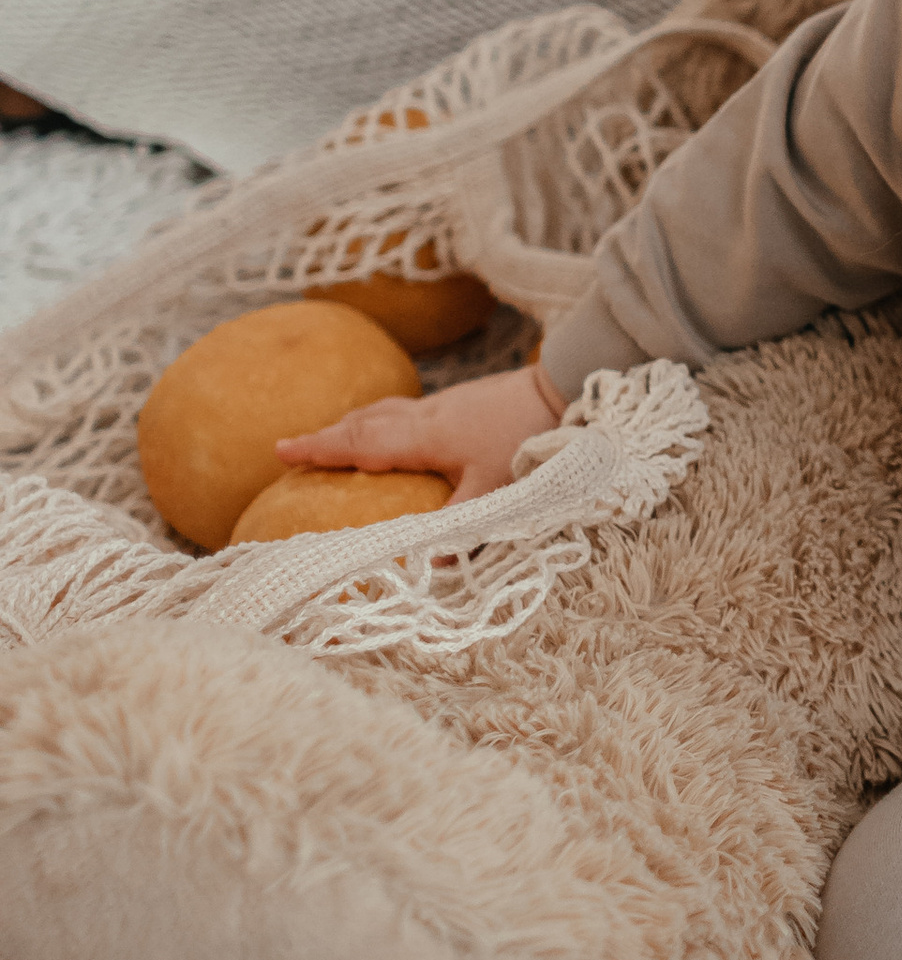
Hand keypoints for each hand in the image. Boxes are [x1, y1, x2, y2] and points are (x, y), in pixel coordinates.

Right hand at [273, 362, 564, 504]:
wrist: (563, 388)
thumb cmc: (528, 439)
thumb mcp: (495, 489)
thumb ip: (461, 527)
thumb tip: (429, 571)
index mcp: (423, 436)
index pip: (358, 443)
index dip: (318, 449)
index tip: (281, 451)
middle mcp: (425, 416)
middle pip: (363, 423)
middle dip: (326, 436)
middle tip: (293, 448)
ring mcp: (443, 404)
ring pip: (384, 411)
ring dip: (354, 424)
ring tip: (333, 436)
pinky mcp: (461, 401)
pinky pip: (406, 410)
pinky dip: (383, 420)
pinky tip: (395, 429)